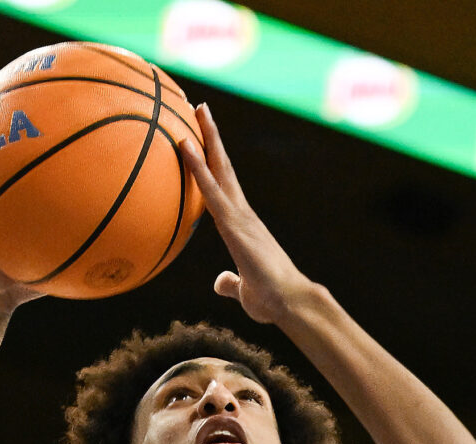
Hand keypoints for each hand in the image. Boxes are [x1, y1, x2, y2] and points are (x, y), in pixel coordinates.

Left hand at [176, 105, 315, 324]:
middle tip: (200, 109)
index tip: (202, 140)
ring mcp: (240, 215)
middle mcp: (243, 213)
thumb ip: (229, 282)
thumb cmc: (271, 300)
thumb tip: (219, 282)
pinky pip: (211, 189)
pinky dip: (197, 166)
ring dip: (206, 138)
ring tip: (196, 109)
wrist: (291, 302)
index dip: (213, 163)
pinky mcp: (234, 223)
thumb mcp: (243, 289)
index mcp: (243, 225)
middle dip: (211, 136)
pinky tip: (184, 146)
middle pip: (224, 166)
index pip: (224, 187)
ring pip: (219, 168)